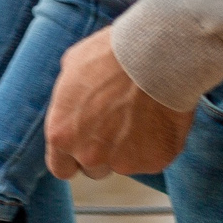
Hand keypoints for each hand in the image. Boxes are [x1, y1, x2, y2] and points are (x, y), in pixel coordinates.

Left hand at [45, 31, 192, 177]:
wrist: (157, 54)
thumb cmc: (113, 53)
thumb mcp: (73, 65)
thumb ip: (68, 95)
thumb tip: (72, 97)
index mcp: (62, 134)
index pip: (61, 168)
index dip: (73, 157)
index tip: (86, 144)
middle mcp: (89, 155)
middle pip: (94, 169)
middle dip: (104, 151)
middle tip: (119, 122)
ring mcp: (123, 162)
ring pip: (125, 165)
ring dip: (131, 148)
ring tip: (142, 113)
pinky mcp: (154, 162)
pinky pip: (153, 159)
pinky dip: (157, 144)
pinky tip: (161, 116)